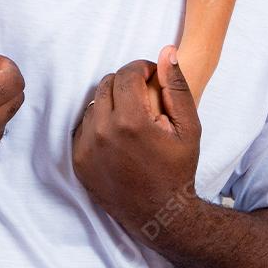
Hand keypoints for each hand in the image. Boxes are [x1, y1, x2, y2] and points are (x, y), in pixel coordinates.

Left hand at [71, 46, 200, 236]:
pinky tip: (117, 134)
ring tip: (131, 117)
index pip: (126, 74)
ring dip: (111, 102)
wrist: (161, 215)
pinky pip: (84, 126)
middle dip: (126, 84)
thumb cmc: (178, 169)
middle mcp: (103, 132)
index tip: (151, 76)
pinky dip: (99, 123)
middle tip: (143, 97)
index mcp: (131, 121)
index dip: (141, 69)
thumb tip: (166, 52)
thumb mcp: (189, 128)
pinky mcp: (78, 160)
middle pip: (107, 84)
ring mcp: (87, 147)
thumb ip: (176, 87)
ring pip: (94, 103)